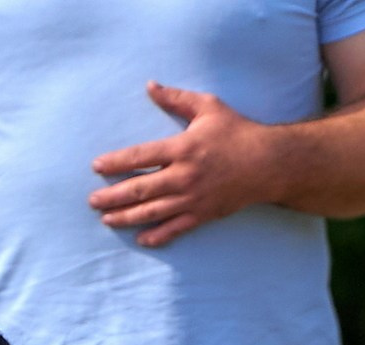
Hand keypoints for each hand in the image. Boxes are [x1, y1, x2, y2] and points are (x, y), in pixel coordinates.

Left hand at [87, 83, 273, 248]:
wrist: (271, 165)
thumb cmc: (239, 133)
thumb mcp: (208, 107)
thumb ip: (176, 98)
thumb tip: (150, 86)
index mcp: (182, 148)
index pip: (140, 157)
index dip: (116, 163)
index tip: (97, 168)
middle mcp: (185, 176)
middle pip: (141, 188)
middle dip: (113, 197)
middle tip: (92, 201)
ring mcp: (195, 198)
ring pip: (154, 211)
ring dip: (128, 217)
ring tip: (108, 219)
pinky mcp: (206, 213)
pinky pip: (178, 228)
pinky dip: (159, 235)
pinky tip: (142, 239)